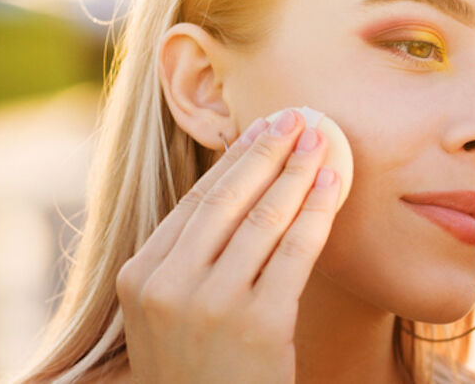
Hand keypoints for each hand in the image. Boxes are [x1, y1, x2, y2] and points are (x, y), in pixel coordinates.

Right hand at [115, 109, 341, 383]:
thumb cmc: (198, 369)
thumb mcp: (169, 313)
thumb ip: (187, 258)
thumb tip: (237, 185)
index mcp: (140, 277)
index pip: (196, 202)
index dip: (235, 159)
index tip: (262, 128)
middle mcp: (169, 286)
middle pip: (227, 199)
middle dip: (267, 150)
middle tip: (297, 117)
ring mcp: (212, 305)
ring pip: (263, 218)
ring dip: (297, 171)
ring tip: (321, 139)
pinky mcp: (259, 324)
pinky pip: (295, 252)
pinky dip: (317, 211)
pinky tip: (333, 182)